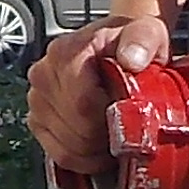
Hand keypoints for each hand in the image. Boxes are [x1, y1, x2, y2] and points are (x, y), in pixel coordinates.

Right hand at [26, 0, 188, 178]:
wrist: (126, 40)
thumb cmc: (141, 40)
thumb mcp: (151, 33)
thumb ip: (146, 38)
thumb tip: (134, 57)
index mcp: (69, 53)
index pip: (80, 105)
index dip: (106, 121)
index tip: (128, 120)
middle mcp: (44, 71)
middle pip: (69, 129)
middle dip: (100, 140)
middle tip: (126, 135)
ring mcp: (37, 93)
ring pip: (58, 143)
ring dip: (89, 151)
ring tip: (114, 141)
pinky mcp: (37, 111)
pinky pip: (50, 149)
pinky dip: (74, 155)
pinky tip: (96, 147)